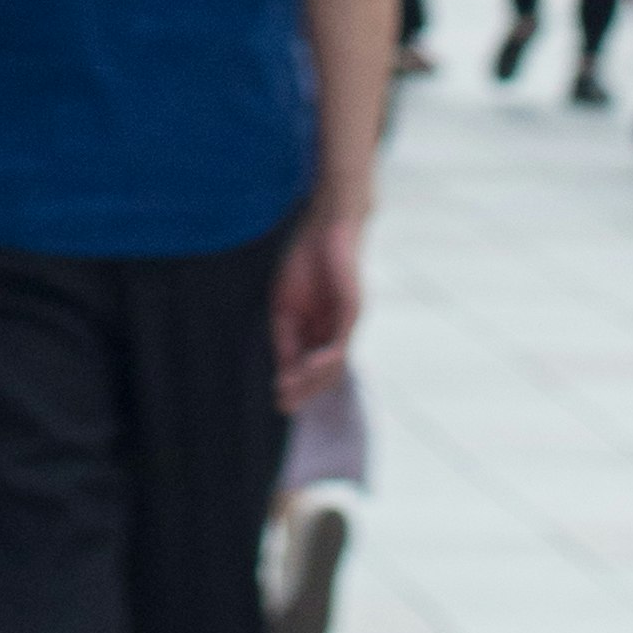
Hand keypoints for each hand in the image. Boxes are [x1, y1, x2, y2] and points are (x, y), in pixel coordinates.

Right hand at [269, 202, 364, 410]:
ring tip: (291, 390)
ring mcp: (346, 325)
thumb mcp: (285, 306)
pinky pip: (341, 345)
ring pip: (334, 366)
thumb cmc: (304, 261)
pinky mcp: (353, 314)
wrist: (324, 227)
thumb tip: (284, 372)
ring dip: (313, 381)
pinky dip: (327, 361)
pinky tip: (311, 368)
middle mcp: (335, 333)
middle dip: (304, 391)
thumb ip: (286, 338)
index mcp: (318, 331)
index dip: (295, 386)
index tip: (279, 402)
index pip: (309, 368)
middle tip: (284, 405)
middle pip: (324, 375)